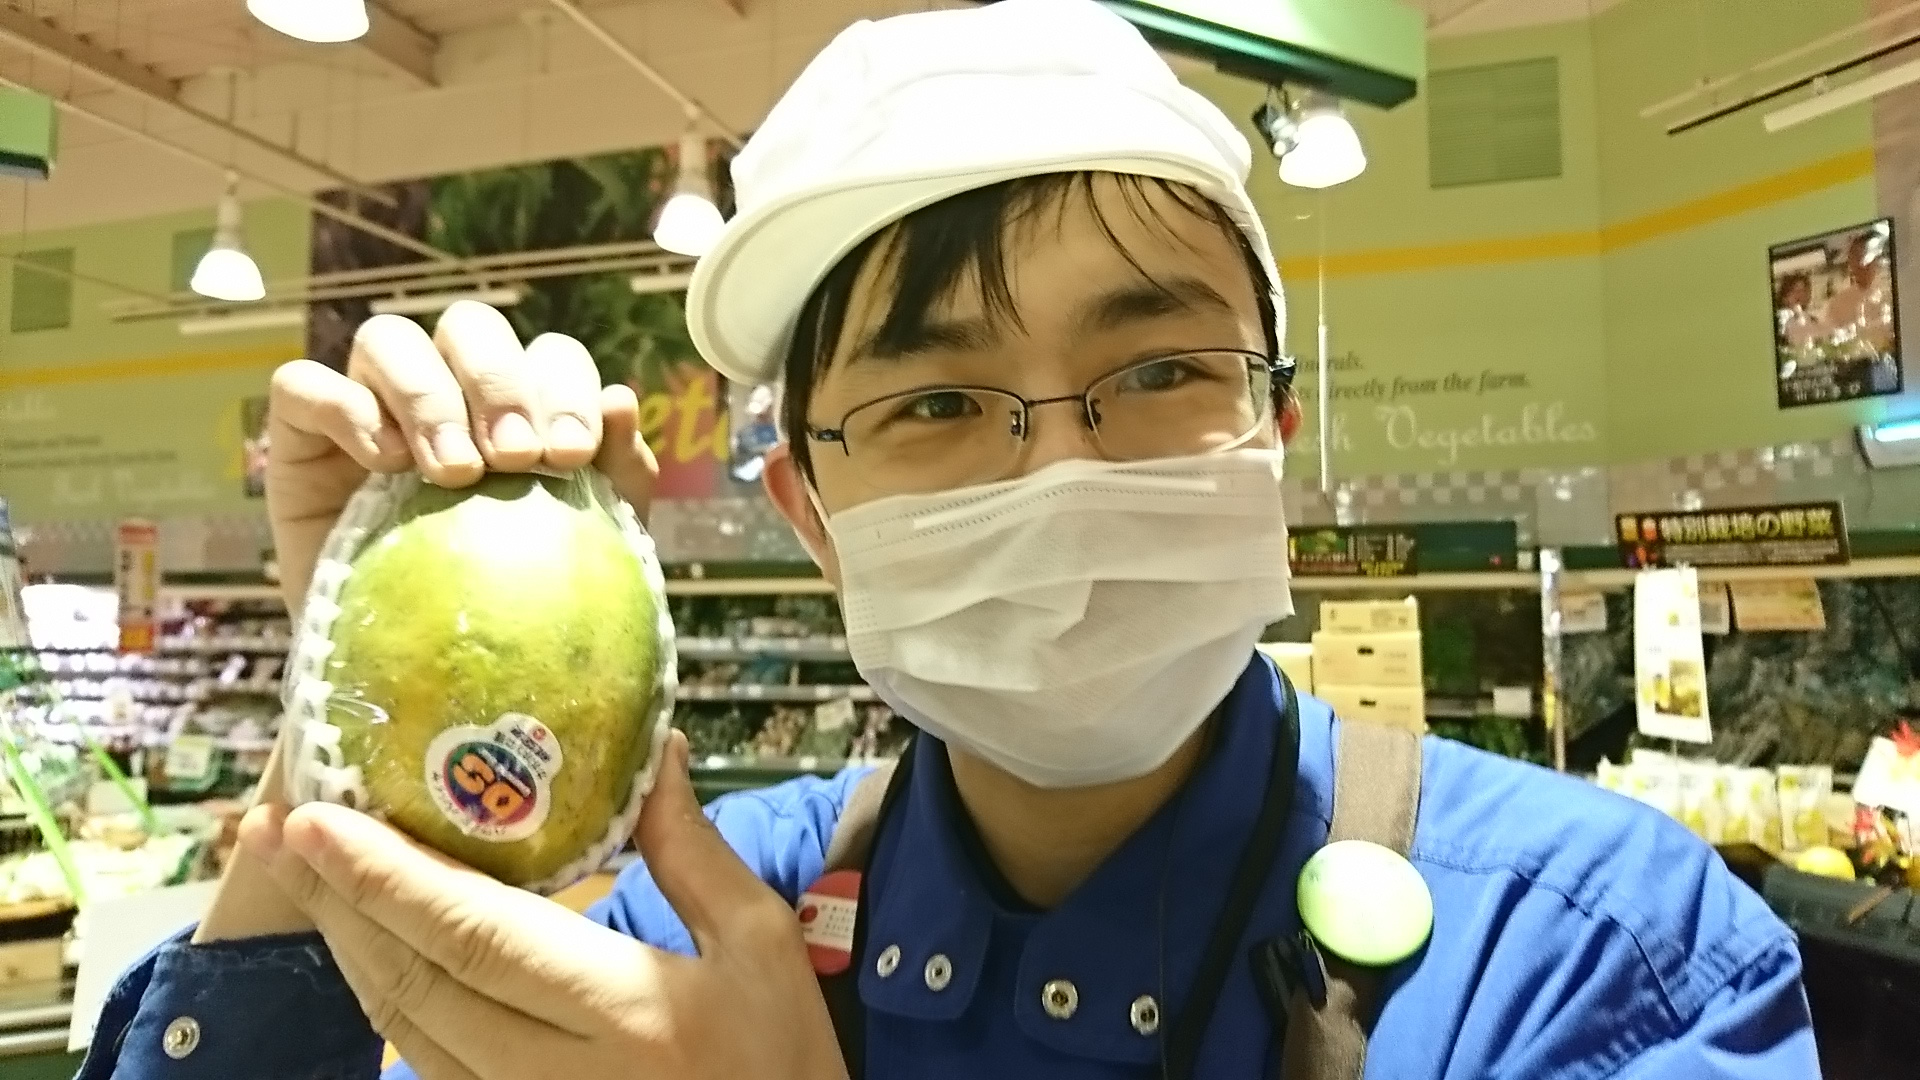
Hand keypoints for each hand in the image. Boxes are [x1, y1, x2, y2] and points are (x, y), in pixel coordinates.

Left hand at [238, 732, 848, 1079]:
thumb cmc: (784, 1063)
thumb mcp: (760, 947)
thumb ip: (693, 852)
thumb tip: (654, 751)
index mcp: (626, 1010)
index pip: (476, 936)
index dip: (386, 877)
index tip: (318, 819)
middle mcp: (556, 1075)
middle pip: (414, 982)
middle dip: (336, 901)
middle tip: (276, 828)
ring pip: (405, 1031)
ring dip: (348, 950)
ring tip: (305, 876)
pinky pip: (429, 1068)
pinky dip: (389, 1004)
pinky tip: (370, 952)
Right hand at [265, 302, 658, 612]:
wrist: (421, 688)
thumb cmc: (506, 611)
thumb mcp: (581, 549)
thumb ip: (615, 477)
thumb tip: (623, 400)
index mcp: (518, 408)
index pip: (546, 353)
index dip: (563, 386)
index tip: (573, 453)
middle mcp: (444, 393)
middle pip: (468, 327)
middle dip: (500, 382)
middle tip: (516, 458)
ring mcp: (367, 408)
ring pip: (387, 339)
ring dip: (430, 395)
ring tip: (454, 472)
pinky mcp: (300, 440)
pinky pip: (302, 385)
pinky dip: (347, 407)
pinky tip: (385, 465)